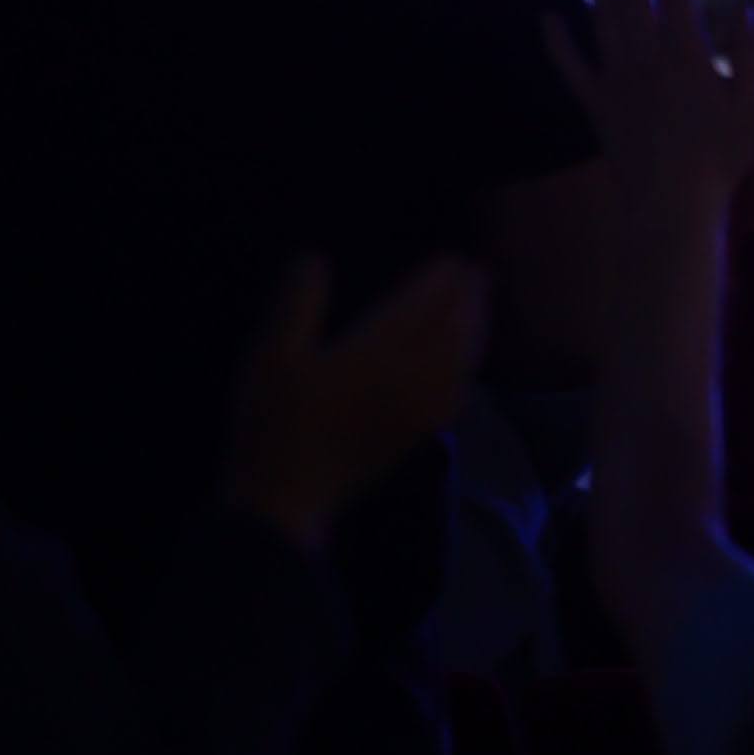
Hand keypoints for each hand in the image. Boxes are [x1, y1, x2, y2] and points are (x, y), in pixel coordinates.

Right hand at [220, 249, 488, 550]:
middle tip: (479, 272)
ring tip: (480, 305)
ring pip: (460, 362)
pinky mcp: (417, 436)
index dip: (439, 282)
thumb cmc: (274, 422)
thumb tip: (314, 259)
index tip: (453, 260)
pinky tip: (466, 365)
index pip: (420, 308)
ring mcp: (417, 411)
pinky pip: (456, 395)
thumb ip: (298, 305)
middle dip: (467, 299)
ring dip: (475, 329)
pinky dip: (468, 369)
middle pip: (450, 330)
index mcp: (374, 354)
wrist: (288, 494)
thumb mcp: (273, 356)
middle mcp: (407, 380)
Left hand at [554, 0, 753, 235]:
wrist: (671, 206)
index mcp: (686, 57)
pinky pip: (570, 68)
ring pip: (602, 19)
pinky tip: (546, 17)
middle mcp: (645, 61)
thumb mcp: (751, 106)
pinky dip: (556, 41)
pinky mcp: (596, 105)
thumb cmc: (720, 159)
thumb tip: (743, 8)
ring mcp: (616, 81)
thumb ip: (748, 55)